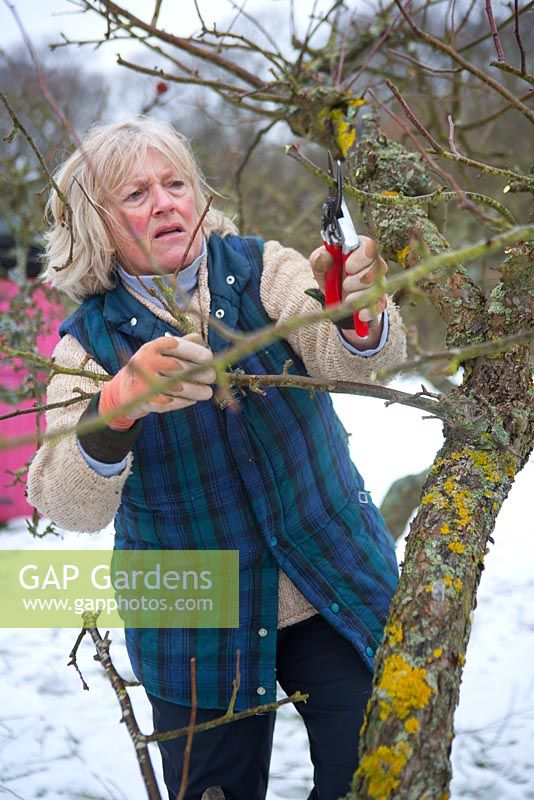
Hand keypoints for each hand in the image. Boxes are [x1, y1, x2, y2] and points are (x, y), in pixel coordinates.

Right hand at [99, 333, 215, 430]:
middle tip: (212, 377)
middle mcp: (147, 363)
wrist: (124, 390)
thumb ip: (182, 344)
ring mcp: (145, 384)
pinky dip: (184, 402)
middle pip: (181, 368)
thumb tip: (203, 344)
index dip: (196, 352)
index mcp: (152, 348)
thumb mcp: (161, 351)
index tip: (209, 358)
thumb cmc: (151, 366)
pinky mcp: (146, 402)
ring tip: (207, 392)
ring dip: (197, 391)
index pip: (177, 346)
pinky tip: (192, 400)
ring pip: (179, 388)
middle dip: (201, 373)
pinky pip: (171, 403)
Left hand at [309, 236, 387, 323]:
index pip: (369, 247)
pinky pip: (380, 304)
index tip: (348, 267)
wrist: (334, 296)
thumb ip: (319, 261)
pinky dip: (370, 311)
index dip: (360, 258)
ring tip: (347, 300)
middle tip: (345, 285)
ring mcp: (378, 282)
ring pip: (377, 287)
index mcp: (359, 249)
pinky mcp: (379, 298)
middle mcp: (373, 263)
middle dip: (359, 279)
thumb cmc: (328, 273)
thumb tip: (324, 256)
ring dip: (361, 296)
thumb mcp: (320, 266)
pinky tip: (360, 314)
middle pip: (376, 268)